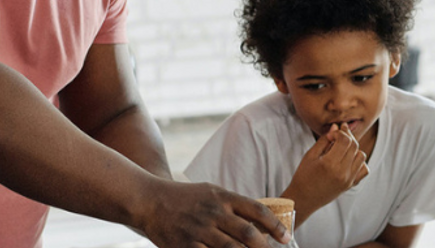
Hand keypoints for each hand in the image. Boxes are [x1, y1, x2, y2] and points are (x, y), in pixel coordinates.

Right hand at [137, 179, 290, 247]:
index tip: (285, 237)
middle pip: (248, 234)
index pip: (257, 210)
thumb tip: (260, 221)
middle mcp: (214, 213)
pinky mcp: (186, 246)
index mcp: (223, 197)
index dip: (275, 225)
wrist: (149, 200)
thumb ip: (234, 205)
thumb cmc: (184, 197)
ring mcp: (200, 230)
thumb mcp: (212, 192)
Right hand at [285, 124, 369, 212]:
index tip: (332, 134)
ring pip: (361, 156)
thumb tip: (336, 126)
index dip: (340, 132)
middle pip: (354, 146)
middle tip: (339, 134)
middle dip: (348, 136)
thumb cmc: (303, 176)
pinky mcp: (350, 185)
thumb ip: (325, 140)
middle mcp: (342, 172)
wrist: (303, 199)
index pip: (345, 140)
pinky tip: (348, 160)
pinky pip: (364, 169)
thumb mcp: (310, 155)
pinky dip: (359, 162)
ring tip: (342, 148)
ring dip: (354, 149)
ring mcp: (348, 180)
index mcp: (329, 164)